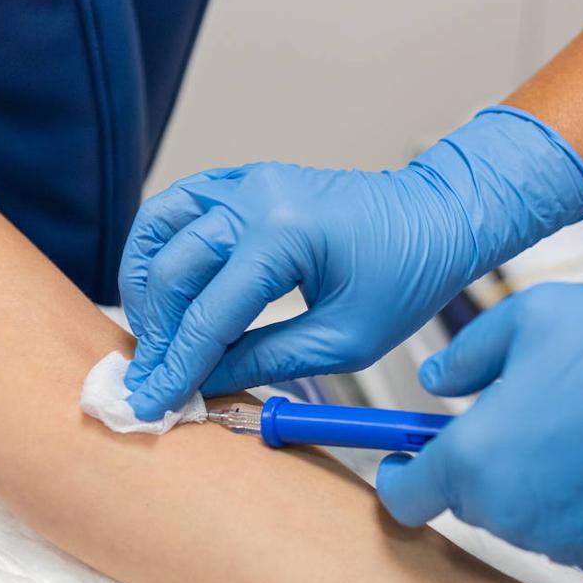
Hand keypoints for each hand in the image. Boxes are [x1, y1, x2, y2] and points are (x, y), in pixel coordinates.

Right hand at [118, 107, 582, 420]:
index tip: (151, 402)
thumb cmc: (408, 277)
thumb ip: (268, 360)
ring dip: (144, 286)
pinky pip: (178, 207)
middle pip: (170, 270)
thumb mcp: (345, 341)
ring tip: (154, 337)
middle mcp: (254, 197)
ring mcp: (245, 181)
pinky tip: (163, 289)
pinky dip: (159, 248)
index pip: (209, 313)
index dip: (177, 366)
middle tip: (151, 379)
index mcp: (285, 235)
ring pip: (158, 228)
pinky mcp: (243, 180)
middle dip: (155, 334)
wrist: (438, 220)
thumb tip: (206, 383)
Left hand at [376, 281, 582, 569]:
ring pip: (520, 509)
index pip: (406, 496)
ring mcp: (559, 540)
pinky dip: (577, 493)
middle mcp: (508, 514)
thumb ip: (471, 352)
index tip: (405, 455)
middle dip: (482, 459)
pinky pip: (569, 523)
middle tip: (524, 408)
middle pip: (469, 496)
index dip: (400, 473)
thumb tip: (437, 380)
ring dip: (533, 474)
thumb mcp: (535, 318)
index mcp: (475, 460)